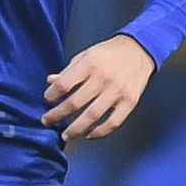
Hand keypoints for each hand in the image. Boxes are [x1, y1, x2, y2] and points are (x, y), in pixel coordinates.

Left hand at [41, 34, 155, 141]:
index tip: (47, 100)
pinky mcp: (129, 102)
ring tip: (65, 135)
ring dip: (75, 129)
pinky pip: (113, 122)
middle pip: (75, 103)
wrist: (139, 50)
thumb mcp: (86, 55)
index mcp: (89, 64)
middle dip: (57, 115)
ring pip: (92, 116)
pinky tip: (88, 135)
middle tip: (47, 121)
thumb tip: (50, 82)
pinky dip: (100, 132)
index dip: (52, 95)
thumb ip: (68, 71)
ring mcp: (117, 92)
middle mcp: (102, 79)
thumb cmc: (109, 53)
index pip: (64, 84)